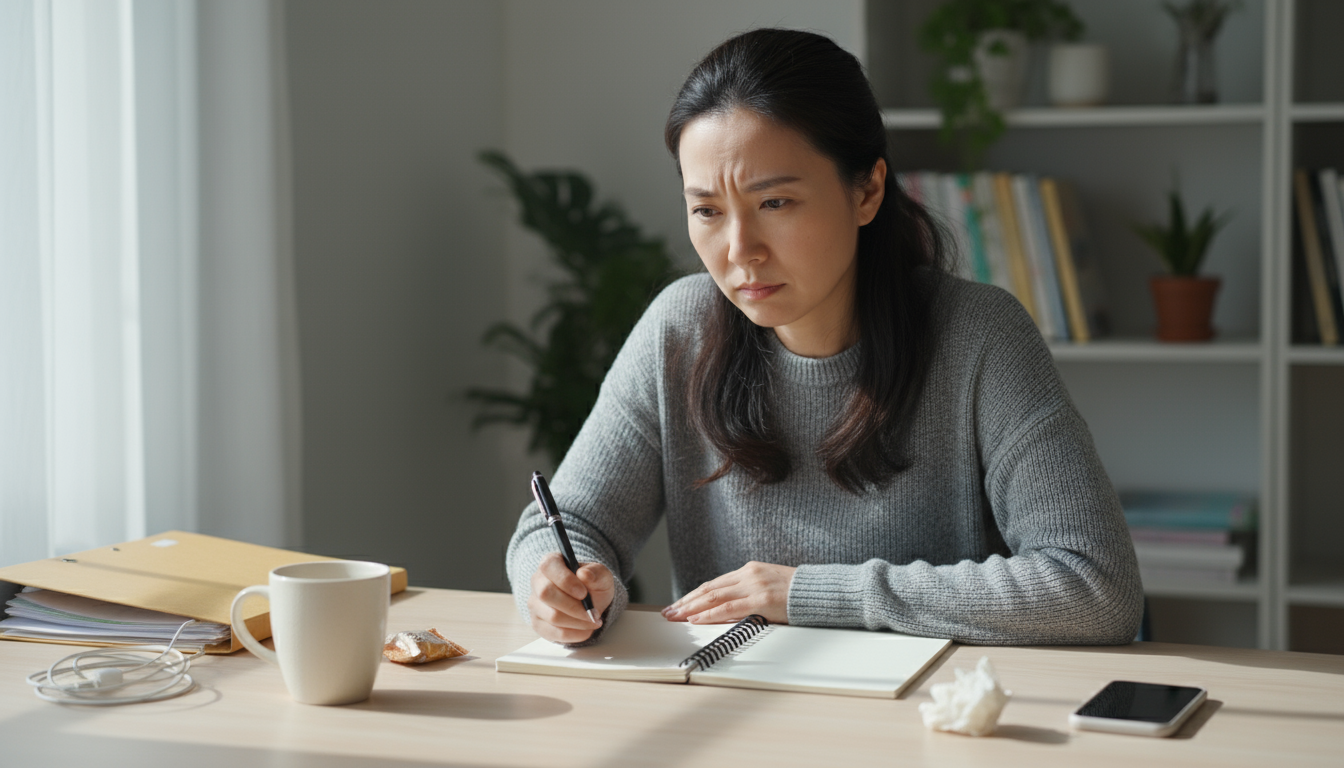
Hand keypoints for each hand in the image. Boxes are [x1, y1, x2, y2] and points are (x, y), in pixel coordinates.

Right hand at [528, 553, 615, 643]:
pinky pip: (553, 633)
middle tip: (593, 612)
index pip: (549, 567)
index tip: (583, 593)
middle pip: (546, 594)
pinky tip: (586, 630)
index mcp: (551, 563)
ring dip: (577, 622)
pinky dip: (574, 634)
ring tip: (594, 620)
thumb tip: (584, 574)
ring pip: (551, 616)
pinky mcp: (538, 623)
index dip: (565, 580)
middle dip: (573, 606)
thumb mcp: (601, 575)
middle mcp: (538, 582)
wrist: (590, 602)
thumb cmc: (593, 584)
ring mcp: (535, 604)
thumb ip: (596, 572)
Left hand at [661, 561, 795, 624]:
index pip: (714, 584)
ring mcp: (754, 586)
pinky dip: (710, 614)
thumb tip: (728, 607)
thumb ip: (749, 592)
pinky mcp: (761, 600)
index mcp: (749, 571)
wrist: (819, 590)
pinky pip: (729, 608)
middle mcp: (748, 575)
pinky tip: (697, 619)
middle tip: (669, 612)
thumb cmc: (797, 592)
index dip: (693, 595)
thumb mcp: (769, 585)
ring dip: (691, 608)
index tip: (679, 604)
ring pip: (714, 597)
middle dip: (686, 601)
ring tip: (676, 616)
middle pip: (709, 589)